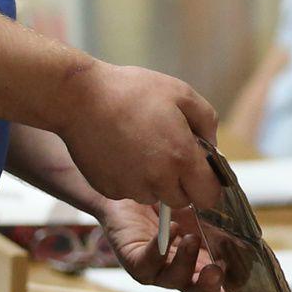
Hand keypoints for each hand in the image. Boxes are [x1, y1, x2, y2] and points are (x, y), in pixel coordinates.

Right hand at [54, 61, 220, 208]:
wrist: (79, 98)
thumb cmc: (132, 91)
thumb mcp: (181, 93)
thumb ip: (207, 122)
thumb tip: (212, 146)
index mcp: (181, 158)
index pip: (208, 196)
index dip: (208, 185)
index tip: (201, 171)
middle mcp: (157, 180)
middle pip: (181, 200)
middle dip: (181, 183)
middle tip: (168, 152)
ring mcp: (130, 187)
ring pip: (154, 196)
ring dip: (154, 181)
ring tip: (141, 147)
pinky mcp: (108, 190)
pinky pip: (128, 192)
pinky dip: (129, 179)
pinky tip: (122, 152)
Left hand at [98, 200, 254, 291]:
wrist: (138, 187)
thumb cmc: (175, 200)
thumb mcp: (209, 210)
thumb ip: (230, 223)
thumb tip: (253, 232)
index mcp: (208, 265)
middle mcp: (185, 274)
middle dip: (211, 291)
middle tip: (216, 272)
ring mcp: (159, 272)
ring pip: (176, 281)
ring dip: (186, 261)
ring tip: (191, 238)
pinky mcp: (135, 262)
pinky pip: (148, 264)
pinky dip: (161, 248)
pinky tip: (171, 229)